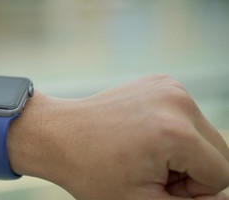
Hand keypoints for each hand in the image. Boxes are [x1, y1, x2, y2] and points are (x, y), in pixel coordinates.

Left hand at [32, 75, 228, 199]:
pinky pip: (186, 116)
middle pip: (217, 150)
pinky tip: (142, 136)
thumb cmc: (90, 171)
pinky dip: (173, 131)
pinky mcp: (161, 82)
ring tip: (143, 154)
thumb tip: (218, 197)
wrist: (58, 135)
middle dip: (191, 169)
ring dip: (183, 151)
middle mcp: (177, 102)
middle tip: (150, 172)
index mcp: (177, 133)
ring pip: (203, 134)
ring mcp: (168, 86)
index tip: (158, 186)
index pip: (221, 174)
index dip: (194, 191)